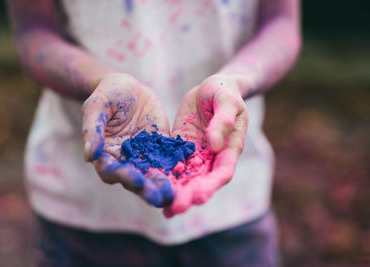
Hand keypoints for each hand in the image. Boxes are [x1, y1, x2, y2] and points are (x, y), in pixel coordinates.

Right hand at [82, 73, 173, 206]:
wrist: (130, 87)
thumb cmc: (108, 94)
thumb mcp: (97, 106)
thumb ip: (92, 129)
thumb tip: (88, 155)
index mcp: (105, 154)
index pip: (112, 171)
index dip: (123, 176)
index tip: (136, 180)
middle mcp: (124, 160)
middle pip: (134, 180)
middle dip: (146, 189)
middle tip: (159, 198)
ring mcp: (144, 156)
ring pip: (152, 174)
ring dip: (162, 185)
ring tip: (174, 195)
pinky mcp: (161, 149)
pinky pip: (169, 161)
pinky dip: (177, 169)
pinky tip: (188, 176)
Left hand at [164, 74, 248, 216]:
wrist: (210, 88)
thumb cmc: (224, 91)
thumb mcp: (226, 100)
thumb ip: (223, 120)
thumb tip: (215, 144)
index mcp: (230, 147)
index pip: (223, 171)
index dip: (212, 185)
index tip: (199, 197)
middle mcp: (214, 157)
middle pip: (204, 181)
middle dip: (190, 196)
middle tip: (176, 208)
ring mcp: (197, 155)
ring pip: (188, 178)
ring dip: (178, 194)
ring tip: (166, 210)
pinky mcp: (182, 149)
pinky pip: (174, 165)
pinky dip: (167, 177)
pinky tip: (155, 188)